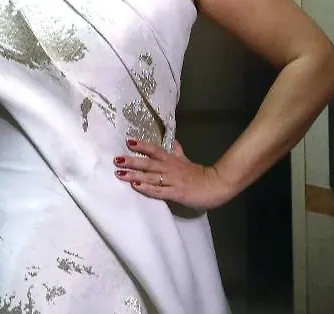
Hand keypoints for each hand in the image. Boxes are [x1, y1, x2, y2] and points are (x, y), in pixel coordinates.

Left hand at [113, 138, 233, 210]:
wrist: (216, 185)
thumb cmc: (199, 174)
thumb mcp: (186, 160)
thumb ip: (178, 151)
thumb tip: (173, 141)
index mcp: (172, 159)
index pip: (154, 149)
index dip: (142, 145)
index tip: (128, 141)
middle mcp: (169, 168)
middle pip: (148, 163)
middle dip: (132, 161)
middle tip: (116, 159)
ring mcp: (172, 181)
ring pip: (150, 176)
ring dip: (134, 175)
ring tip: (120, 173)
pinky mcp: (176, 193)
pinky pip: (159, 191)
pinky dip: (147, 188)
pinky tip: (136, 186)